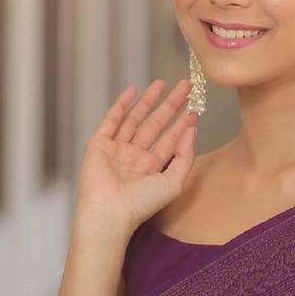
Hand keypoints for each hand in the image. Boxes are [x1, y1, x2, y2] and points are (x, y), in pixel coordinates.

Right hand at [75, 78, 198, 236]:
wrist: (110, 211)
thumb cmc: (141, 204)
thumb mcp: (173, 182)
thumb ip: (185, 156)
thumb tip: (192, 131)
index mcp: (152, 168)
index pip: (170, 139)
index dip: (183, 123)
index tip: (195, 107)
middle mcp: (135, 157)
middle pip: (155, 124)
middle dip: (170, 105)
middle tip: (185, 87)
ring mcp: (117, 149)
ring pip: (135, 118)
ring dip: (148, 100)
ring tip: (162, 83)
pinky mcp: (100, 144)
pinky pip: (112, 120)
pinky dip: (121, 104)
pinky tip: (133, 90)